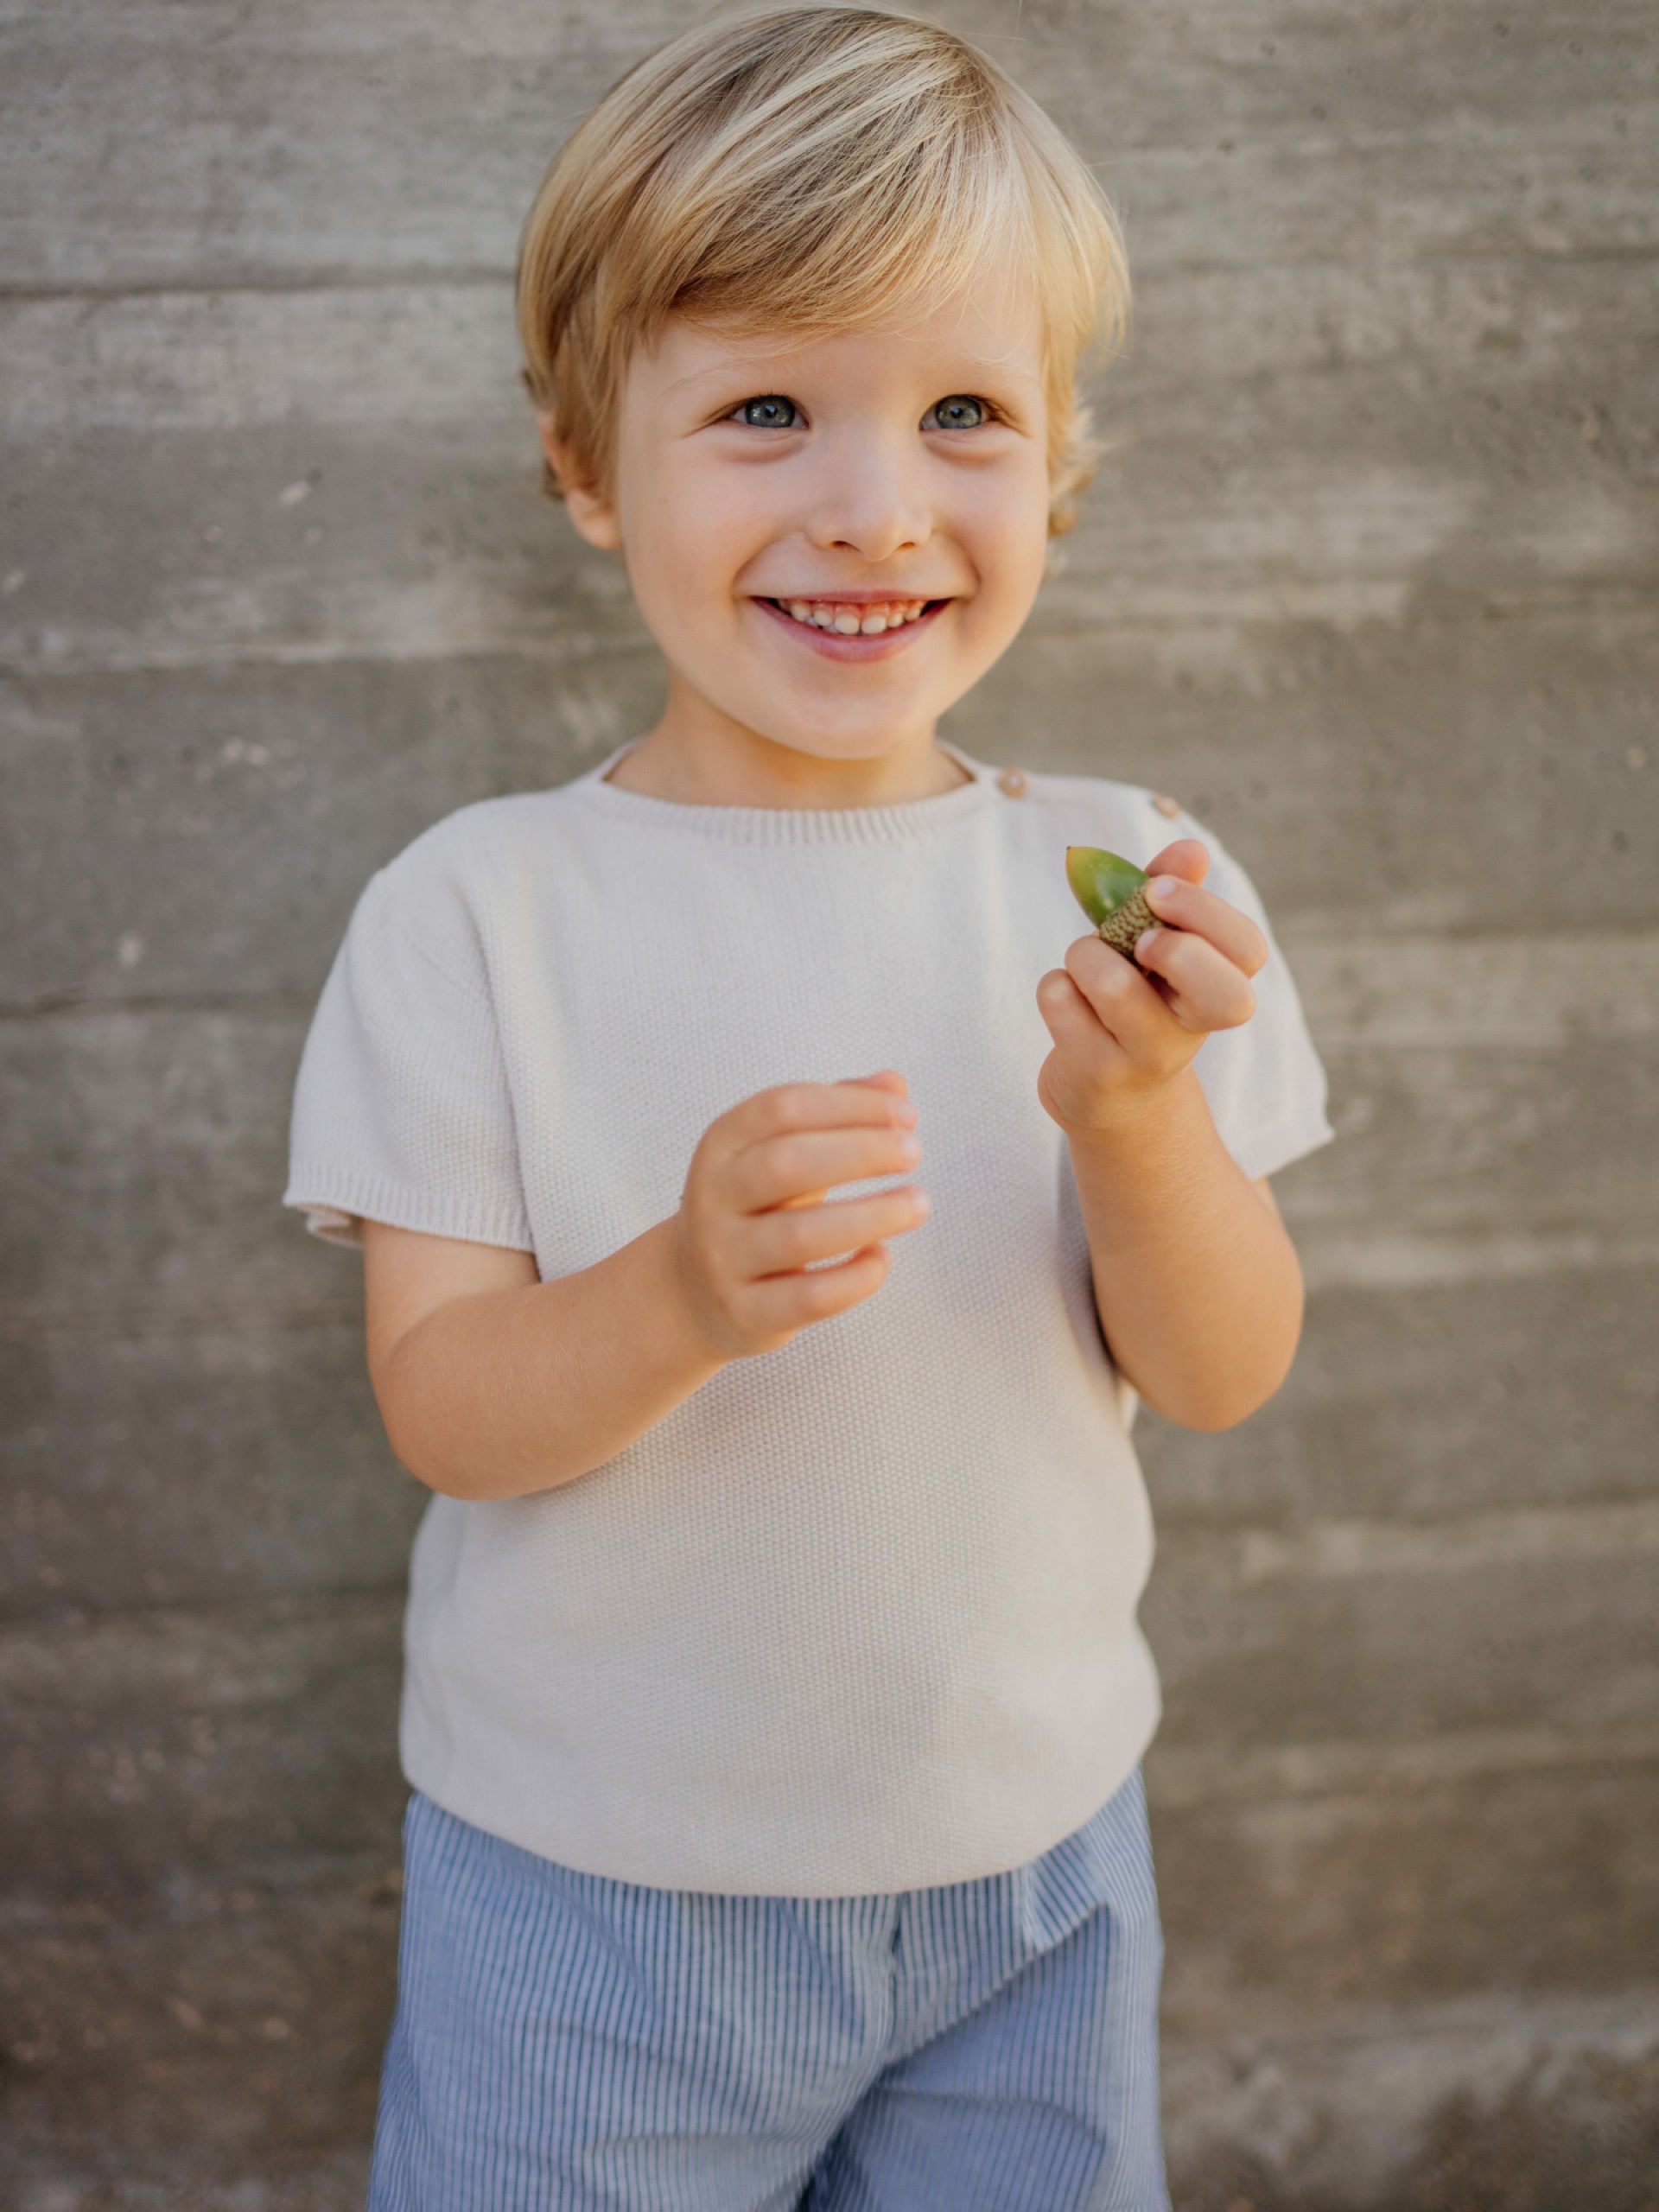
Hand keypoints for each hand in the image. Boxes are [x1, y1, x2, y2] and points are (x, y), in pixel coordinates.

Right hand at [671, 1071, 928, 1356]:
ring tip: (917, 1204)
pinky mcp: (746, 1313)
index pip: (784, 1108)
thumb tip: (896, 1084)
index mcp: (722, 1144)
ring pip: (802, 1236)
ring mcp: (725, 1258)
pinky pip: (810, 1298)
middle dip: (861, 1152)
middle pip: (787, 1164)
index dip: (851, 1106)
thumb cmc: (758, 1207)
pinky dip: (857, 1278)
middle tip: (913, 1153)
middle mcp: (714, 1198)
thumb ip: (837, 1114)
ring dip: (872, 1216)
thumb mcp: (782, 1151)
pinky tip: (882, 1258)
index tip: (906, 1114)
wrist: (692, 1292)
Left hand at [1036, 839, 1266, 1136]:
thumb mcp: (1155, 947)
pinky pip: (1060, 1001)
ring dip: (1085, 953)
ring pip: (1115, 985)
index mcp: (1218, 990)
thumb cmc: (1134, 1000)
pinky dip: (1054, 984)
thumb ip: (1170, 893)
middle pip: (1222, 994)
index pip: (1248, 950)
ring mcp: (1145, 1058)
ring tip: (1083, 963)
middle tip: (1138, 941)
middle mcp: (1192, 1031)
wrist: (1107, 1094)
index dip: (1204, 913)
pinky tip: (1065, 999)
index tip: (1157, 892)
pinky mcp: (1096, 1074)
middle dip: (1173, 947)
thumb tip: (1192, 849)